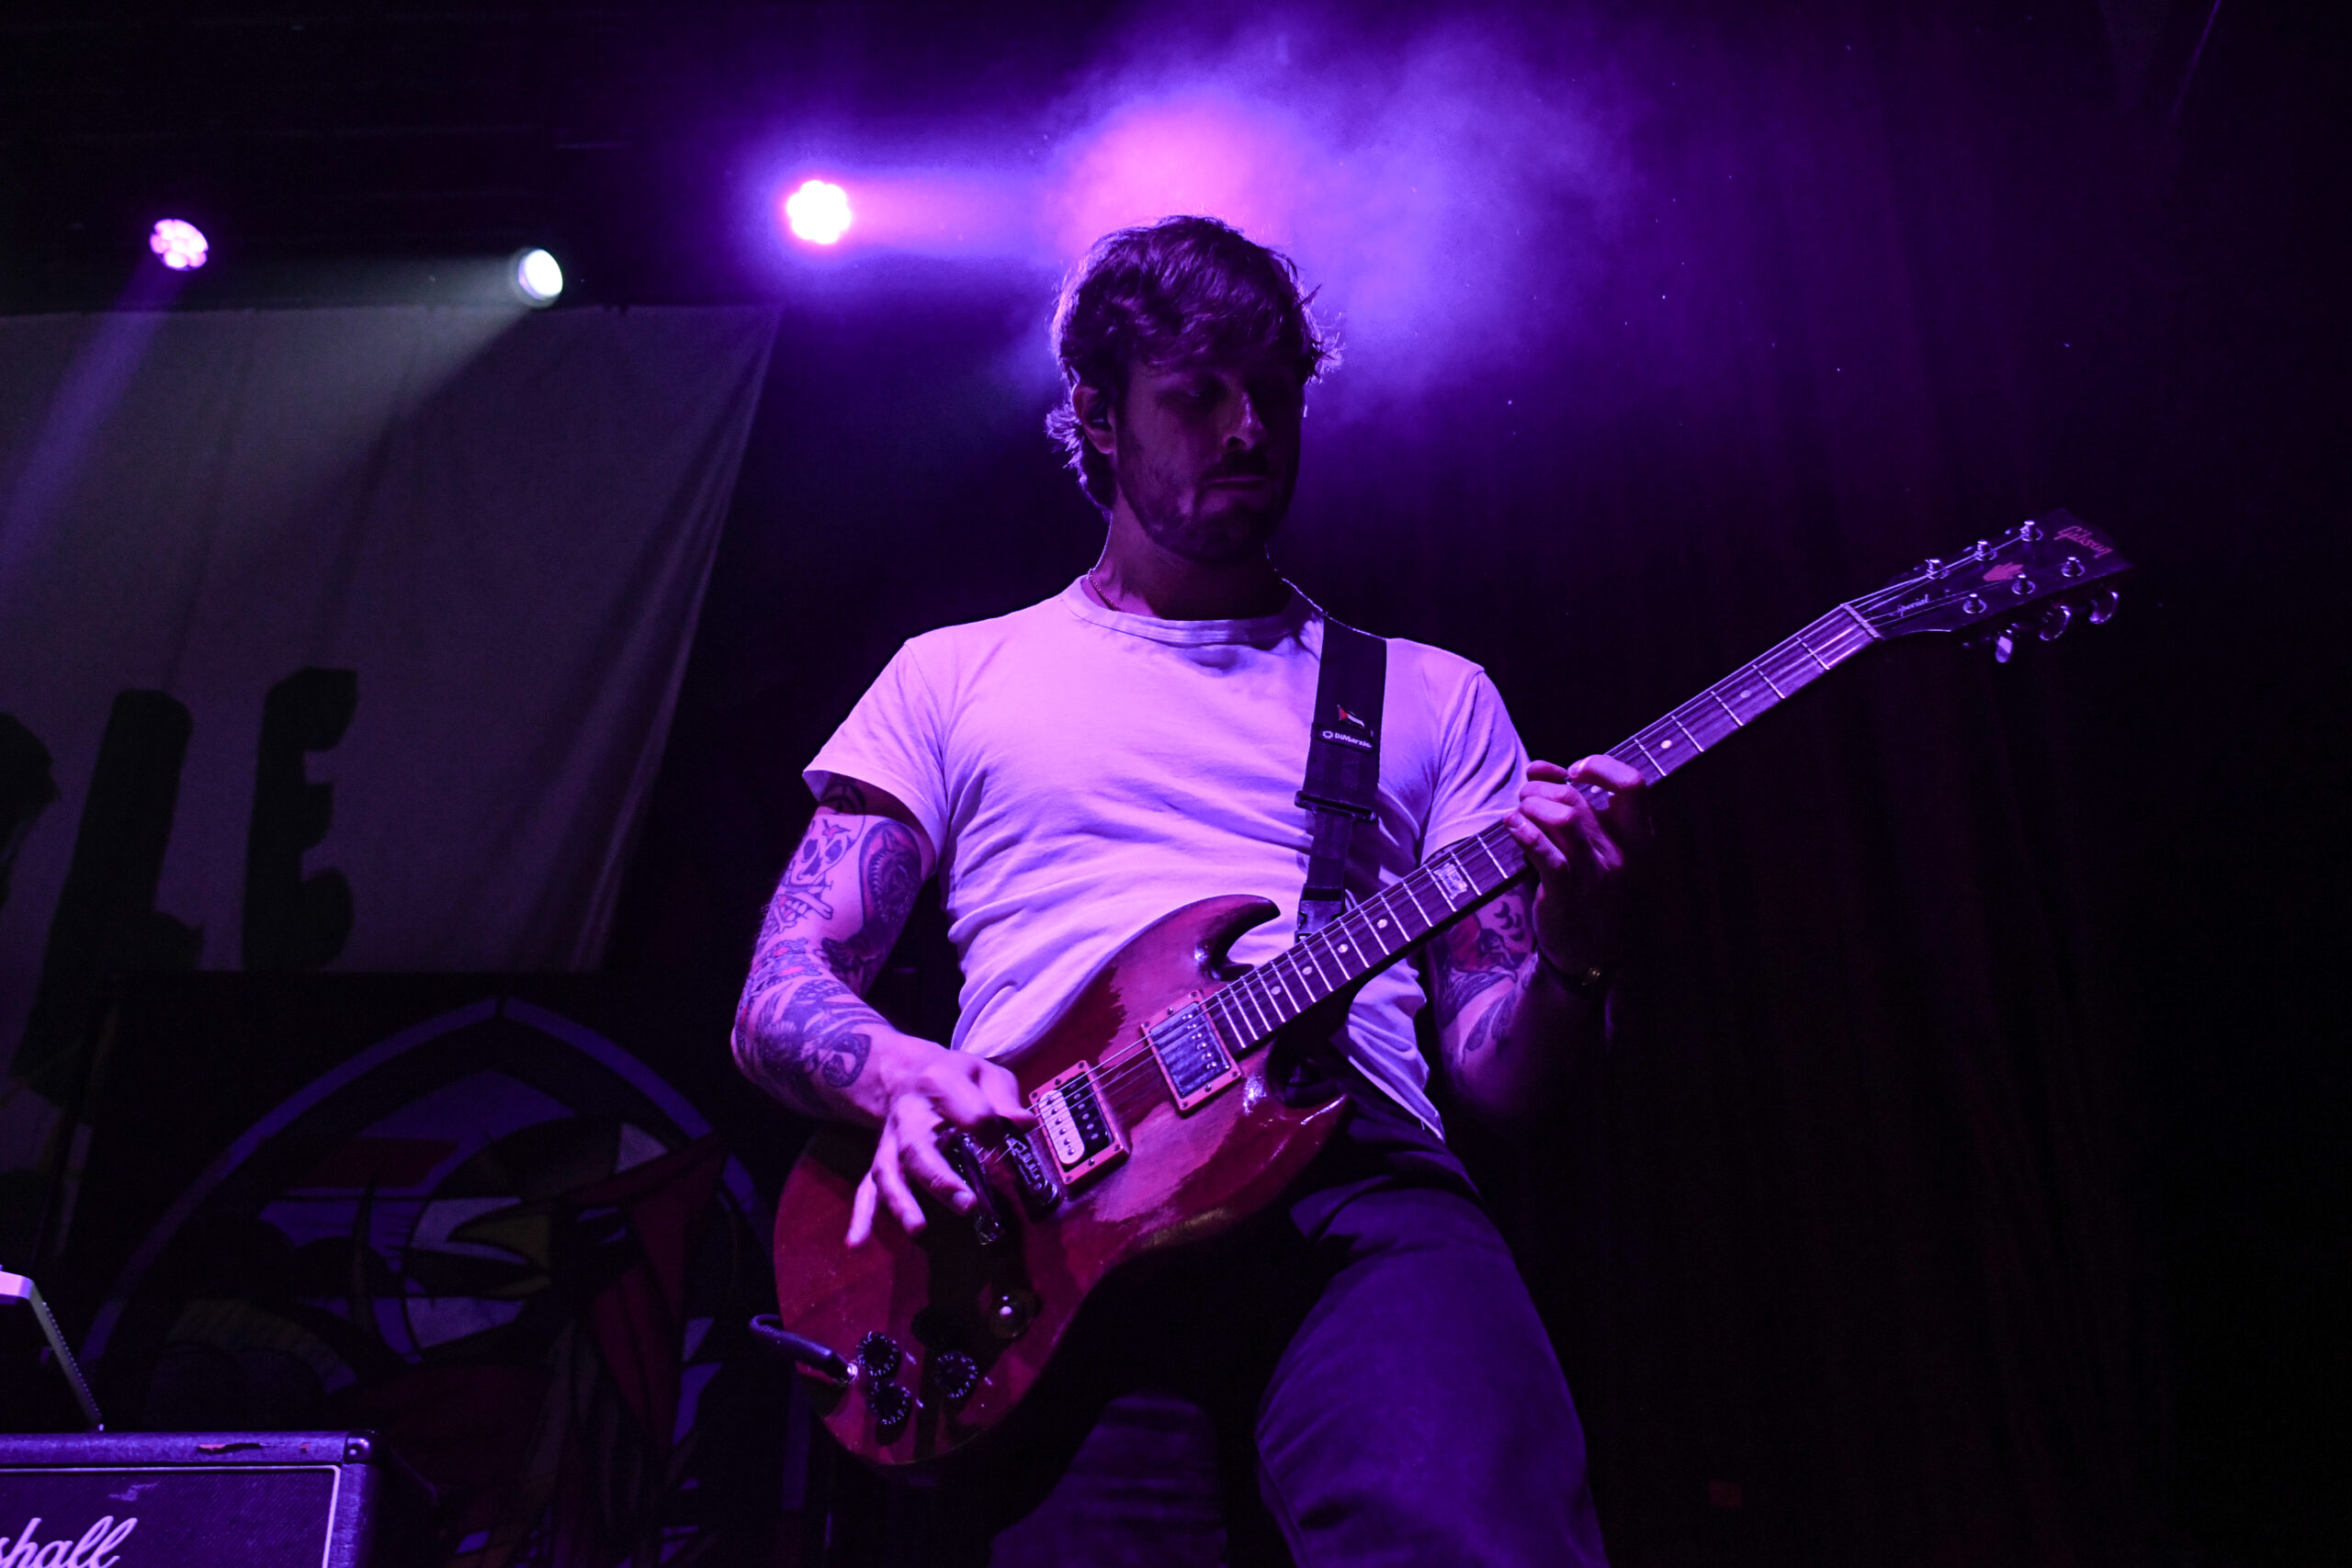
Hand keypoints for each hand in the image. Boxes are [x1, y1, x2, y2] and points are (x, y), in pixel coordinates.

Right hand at [846, 1046, 1034, 1245]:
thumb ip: (1003, 1099)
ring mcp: (891, 1142)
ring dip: (901, 1202)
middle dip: (940, 1179)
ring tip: (918, 1229)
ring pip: (888, 1172)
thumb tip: (1023, 1125)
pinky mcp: (882, 1161)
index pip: (970, 1112)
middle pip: (918, 1149)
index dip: (991, 1129)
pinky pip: (866, 1189)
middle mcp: (908, 1116)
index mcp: (939, 1085)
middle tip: (967, 1205)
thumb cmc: (954, 1077)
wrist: (904, 1071)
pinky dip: (862, 1217)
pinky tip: (857, 1244)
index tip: (1012, 1139)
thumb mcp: (984, 1073)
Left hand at [1504, 755, 1647, 977]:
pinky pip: (1546, 853)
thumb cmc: (1586, 883)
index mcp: (1638, 837)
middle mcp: (1622, 854)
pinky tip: (1511, 826)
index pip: (1633, 784)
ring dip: (1530, 807)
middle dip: (1541, 789)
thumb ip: (1574, 803)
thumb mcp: (1594, 842)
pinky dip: (1523, 832)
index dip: (1600, 767)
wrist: (1583, 947)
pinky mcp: (1567, 894)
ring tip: (1519, 813)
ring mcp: (1596, 876)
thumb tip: (1540, 769)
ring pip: (1563, 818)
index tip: (1572, 772)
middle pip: (1577, 798)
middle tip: (1527, 797)